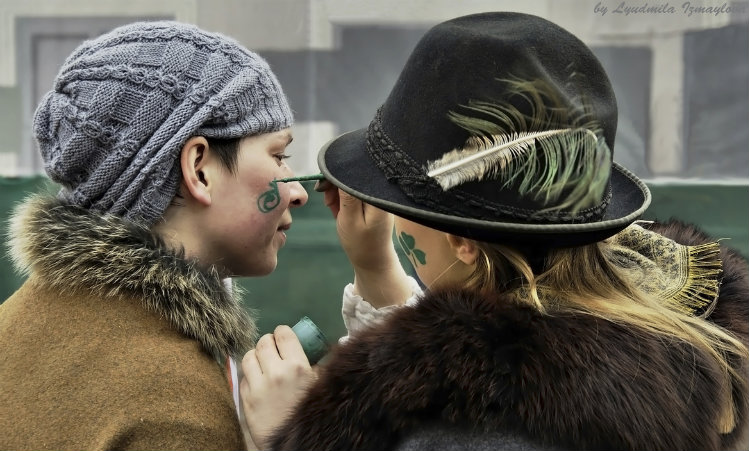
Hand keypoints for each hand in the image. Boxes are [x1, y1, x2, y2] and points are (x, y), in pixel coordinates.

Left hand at [240, 326, 316, 449]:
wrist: (295, 442)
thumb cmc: (311, 412)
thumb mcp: (319, 385)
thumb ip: (314, 365)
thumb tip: (311, 350)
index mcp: (297, 366)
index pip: (283, 335)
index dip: (282, 333)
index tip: (282, 336)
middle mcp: (275, 373)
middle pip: (263, 342)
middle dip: (268, 343)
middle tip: (272, 349)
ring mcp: (258, 386)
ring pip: (248, 356)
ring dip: (255, 357)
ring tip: (261, 363)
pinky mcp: (245, 399)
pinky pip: (243, 377)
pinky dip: (249, 376)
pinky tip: (258, 382)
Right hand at [315, 181, 411, 307]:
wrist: (373, 262)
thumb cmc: (362, 244)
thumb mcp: (350, 219)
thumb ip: (347, 195)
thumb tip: (342, 169)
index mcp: (378, 195)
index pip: (357, 172)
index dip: (338, 174)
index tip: (324, 185)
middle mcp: (380, 191)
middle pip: (354, 174)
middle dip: (336, 184)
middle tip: (328, 202)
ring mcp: (377, 195)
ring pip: (351, 182)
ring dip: (338, 192)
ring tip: (333, 208)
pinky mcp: (372, 200)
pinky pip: (354, 191)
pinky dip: (343, 198)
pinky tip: (338, 210)